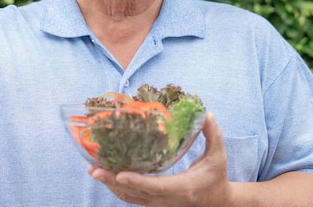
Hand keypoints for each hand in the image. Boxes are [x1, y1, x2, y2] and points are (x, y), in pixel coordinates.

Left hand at [90, 112, 231, 206]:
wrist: (217, 202)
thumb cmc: (216, 177)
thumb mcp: (218, 155)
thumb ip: (213, 134)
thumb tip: (207, 114)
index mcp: (183, 188)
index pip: (157, 186)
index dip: (138, 181)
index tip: (120, 174)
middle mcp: (168, 200)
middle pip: (136, 194)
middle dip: (114, 182)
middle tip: (95, 170)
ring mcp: (159, 204)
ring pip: (130, 198)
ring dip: (111, 185)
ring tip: (94, 170)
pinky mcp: (154, 202)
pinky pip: (132, 198)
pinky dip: (118, 188)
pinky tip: (106, 175)